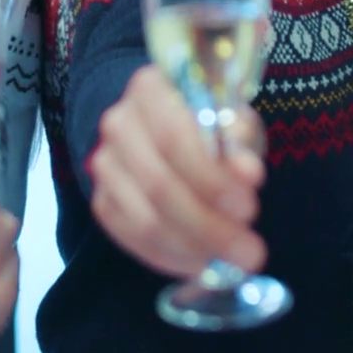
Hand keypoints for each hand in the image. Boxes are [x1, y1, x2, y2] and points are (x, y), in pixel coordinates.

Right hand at [87, 66, 267, 279]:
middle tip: (250, 253)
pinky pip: (131, 239)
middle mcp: (118, 124)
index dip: (212, 180)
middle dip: (210, 227)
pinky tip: (200, 263)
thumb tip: (248, 174)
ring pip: (145, 220)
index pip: (174, 139)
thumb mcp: (233, 124)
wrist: (167, 130)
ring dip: (193, 249)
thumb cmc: (210, 125)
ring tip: (231, 262)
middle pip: (159, 186)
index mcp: (150, 90)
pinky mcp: (101, 200)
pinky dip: (169, 258)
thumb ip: (240, 147)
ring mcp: (104, 165)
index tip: (249, 209)